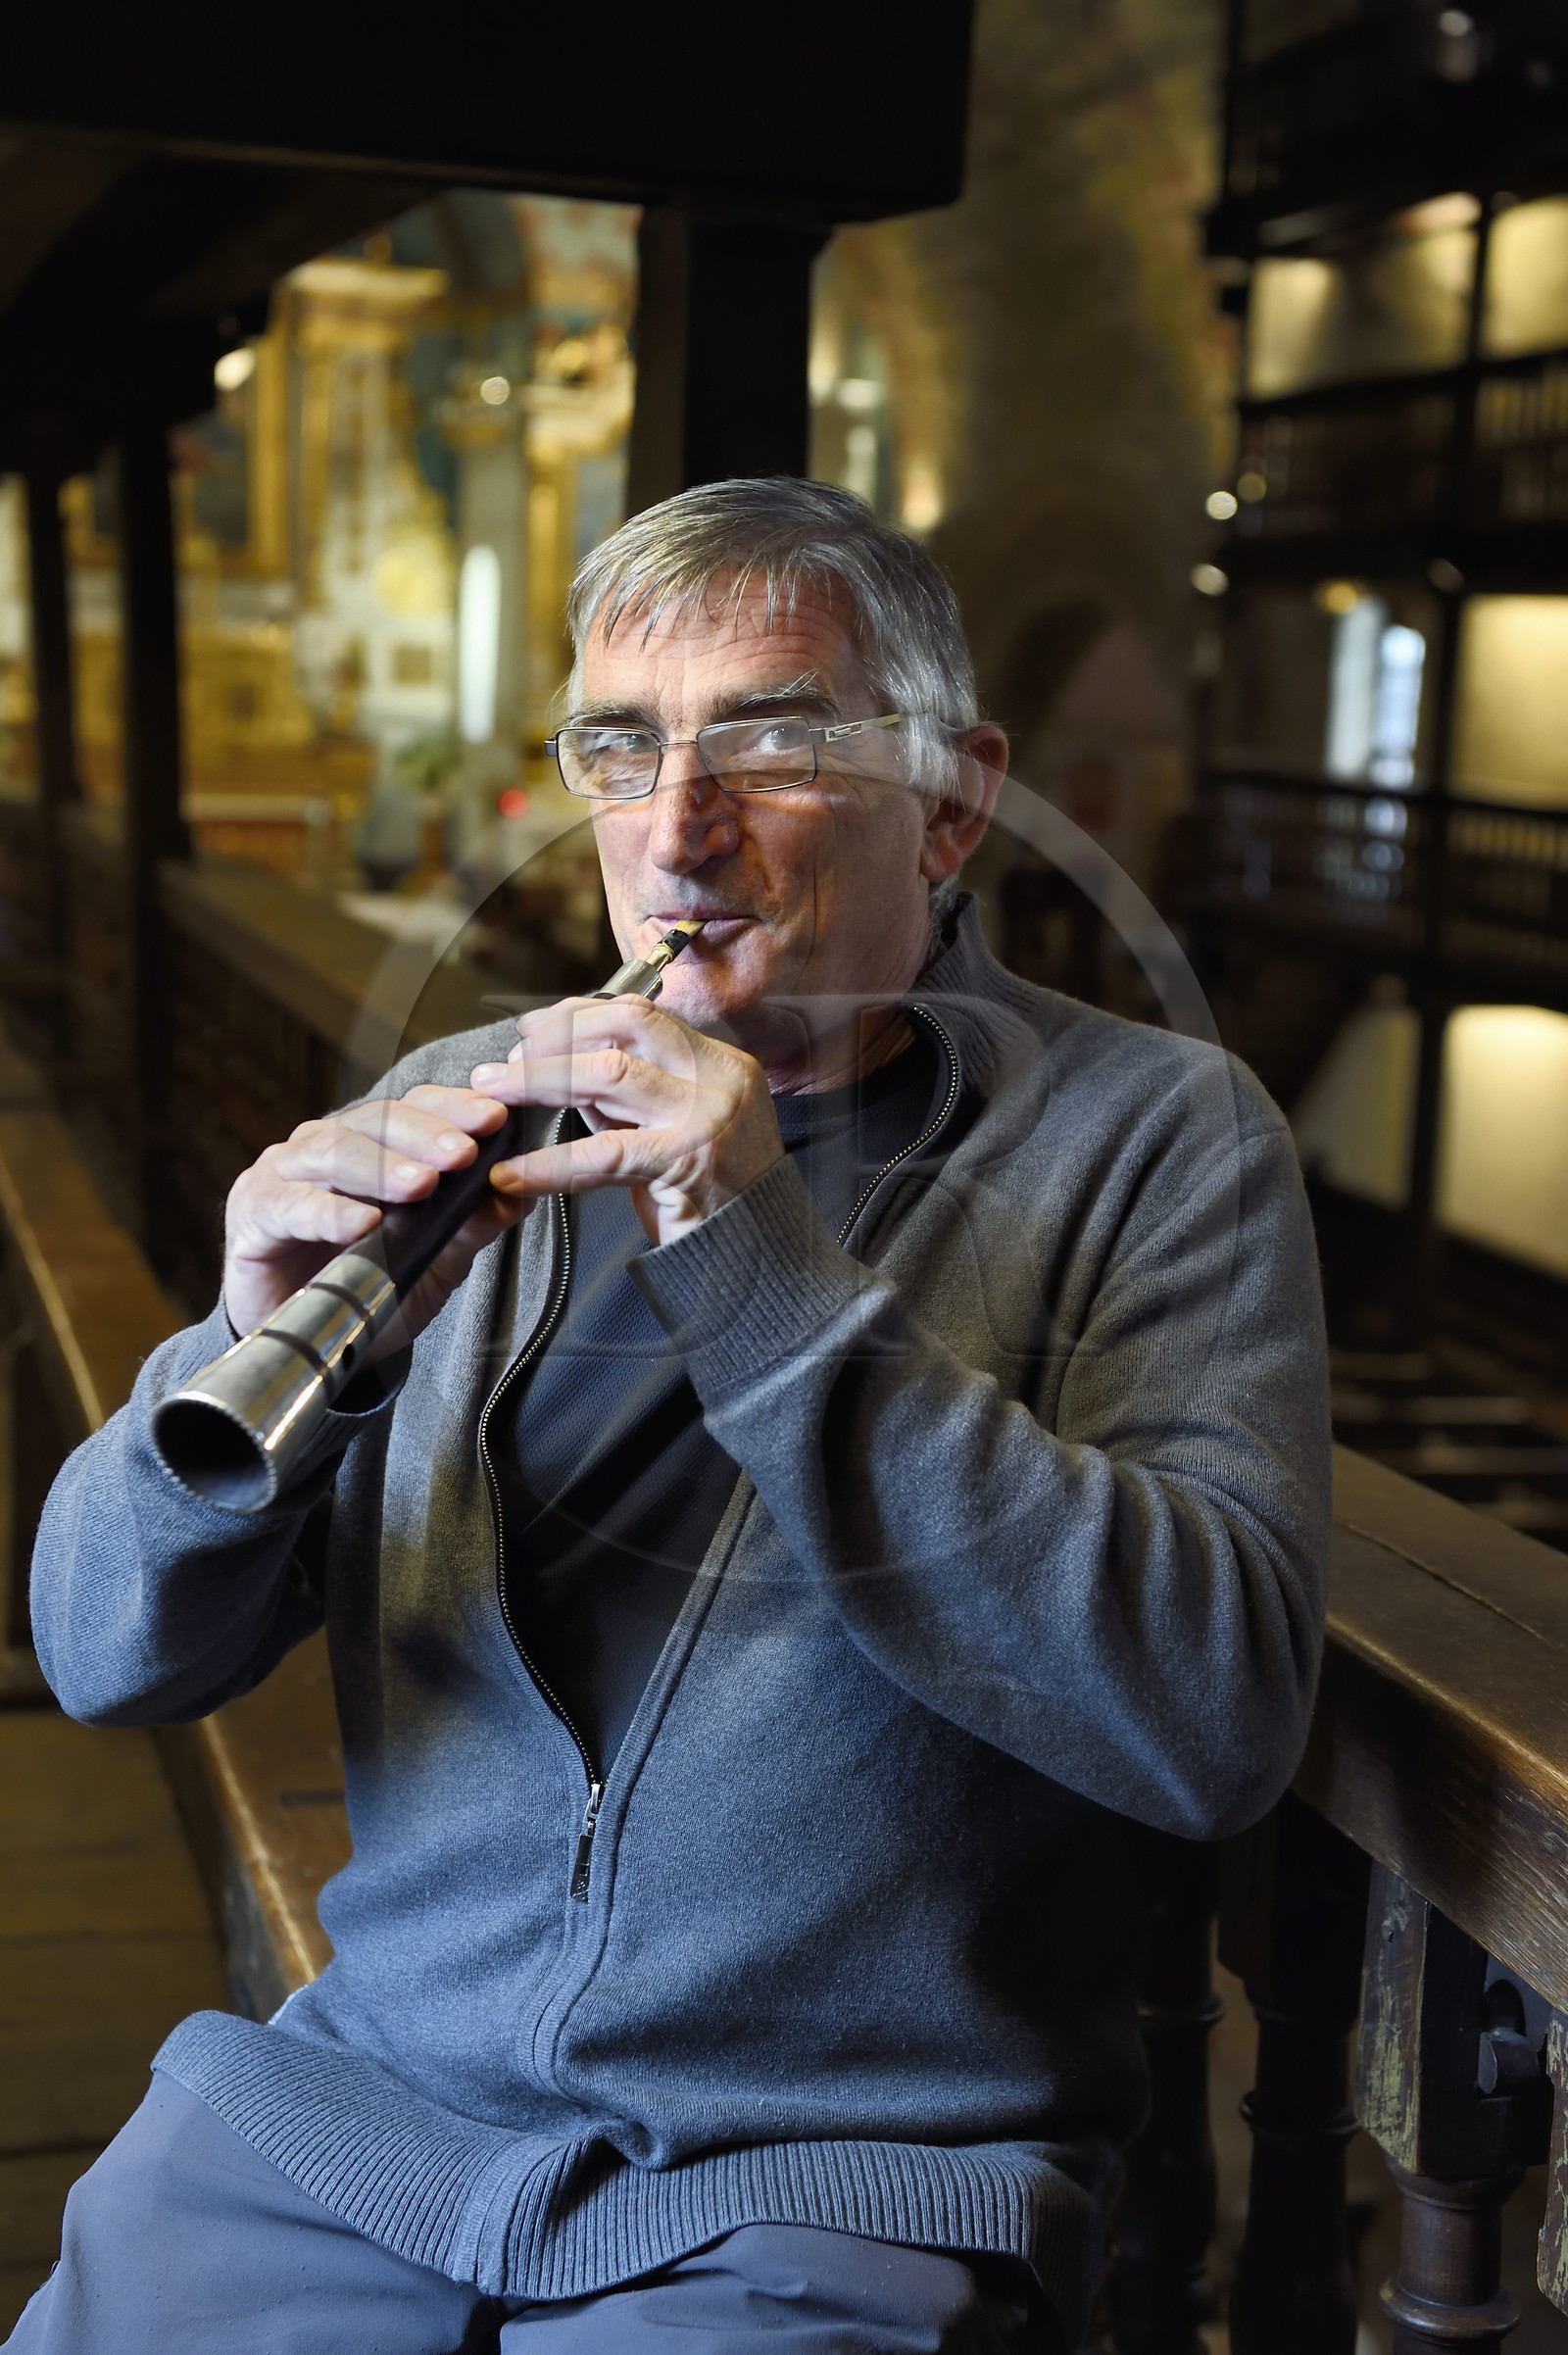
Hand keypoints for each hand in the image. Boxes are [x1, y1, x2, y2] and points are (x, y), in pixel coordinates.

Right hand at [222, 1085, 522, 1345]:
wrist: (305, 1344)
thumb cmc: (365, 1288)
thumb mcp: (433, 1261)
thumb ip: (469, 1226)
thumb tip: (519, 1192)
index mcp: (367, 1143)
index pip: (413, 1108)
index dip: (452, 1107)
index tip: (495, 1118)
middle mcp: (322, 1146)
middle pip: (373, 1121)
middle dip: (423, 1134)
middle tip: (463, 1152)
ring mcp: (282, 1175)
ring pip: (330, 1152)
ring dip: (379, 1166)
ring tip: (421, 1184)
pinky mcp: (253, 1215)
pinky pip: (290, 1207)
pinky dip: (327, 1213)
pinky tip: (362, 1224)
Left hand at [471, 996, 783, 1246]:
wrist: (760, 1253)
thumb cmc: (714, 1192)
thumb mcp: (677, 1125)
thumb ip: (629, 1095)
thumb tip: (558, 1062)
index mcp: (718, 1061)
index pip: (640, 1013)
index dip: (577, 1014)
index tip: (530, 1027)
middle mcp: (719, 1078)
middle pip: (624, 1027)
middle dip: (554, 1037)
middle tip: (505, 1062)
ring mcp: (707, 1118)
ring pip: (608, 1074)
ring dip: (540, 1080)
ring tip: (495, 1094)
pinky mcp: (686, 1164)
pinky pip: (602, 1154)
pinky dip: (549, 1163)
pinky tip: (514, 1173)